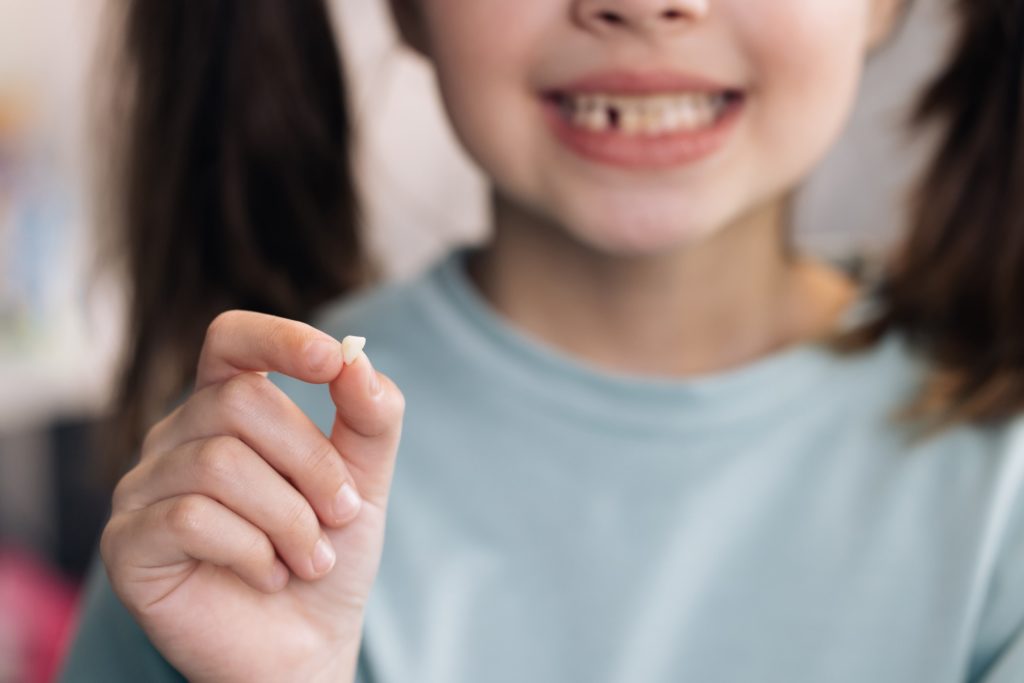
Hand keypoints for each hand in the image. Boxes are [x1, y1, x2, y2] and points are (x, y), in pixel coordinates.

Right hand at [100, 311, 404, 681]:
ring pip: (219, 464)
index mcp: (227, 408)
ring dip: (289, 519)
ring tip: (309, 559)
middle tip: (342, 517)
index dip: (280, 338)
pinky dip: (251, 551)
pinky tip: (267, 576)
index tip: (334, 360)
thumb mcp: (365, 481)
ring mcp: (144, 488)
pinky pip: (189, 518)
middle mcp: (178, 437)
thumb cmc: (326, 554)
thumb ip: (370, 418)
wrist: (305, 644)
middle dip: (312, 464)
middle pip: (242, 403)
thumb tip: (358, 361)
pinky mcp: (127, 543)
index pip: (232, 340)